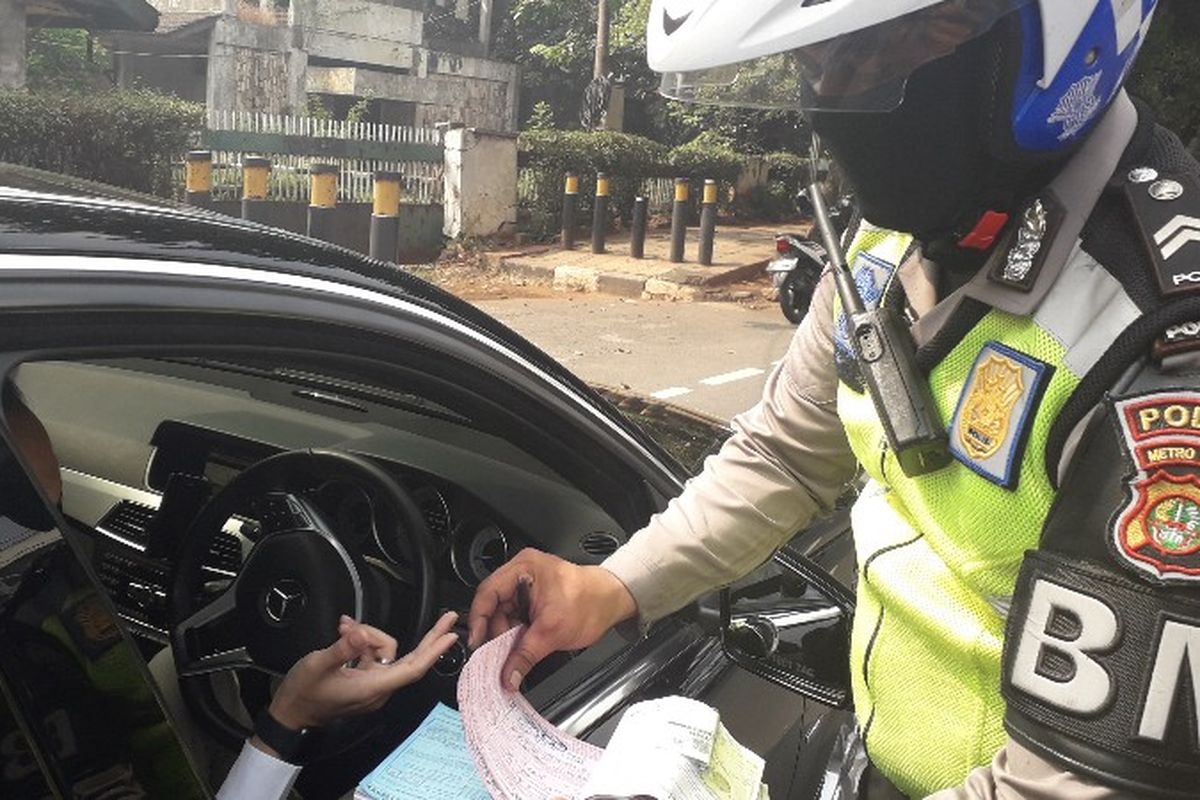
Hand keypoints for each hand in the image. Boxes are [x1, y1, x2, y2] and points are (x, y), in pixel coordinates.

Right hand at [266, 611, 458, 731]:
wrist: (290, 714)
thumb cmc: (303, 694)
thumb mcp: (318, 665)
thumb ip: (342, 648)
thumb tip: (360, 633)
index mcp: (373, 687)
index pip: (412, 668)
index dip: (433, 652)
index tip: (449, 636)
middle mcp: (377, 688)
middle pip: (412, 660)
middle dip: (429, 638)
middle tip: (448, 619)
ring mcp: (371, 684)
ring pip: (385, 651)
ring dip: (368, 635)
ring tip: (344, 630)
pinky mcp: (363, 680)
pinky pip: (372, 655)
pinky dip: (362, 643)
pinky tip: (346, 634)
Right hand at [468, 548, 636, 690]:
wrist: (614, 601)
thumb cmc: (591, 601)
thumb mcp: (553, 631)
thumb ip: (526, 655)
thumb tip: (508, 676)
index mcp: (523, 568)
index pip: (487, 593)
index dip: (479, 620)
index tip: (477, 643)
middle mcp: (521, 574)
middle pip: (493, 606)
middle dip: (494, 633)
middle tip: (495, 657)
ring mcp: (527, 587)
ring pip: (504, 615)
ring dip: (506, 636)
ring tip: (510, 656)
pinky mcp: (534, 600)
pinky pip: (516, 618)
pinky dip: (516, 634)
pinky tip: (518, 649)